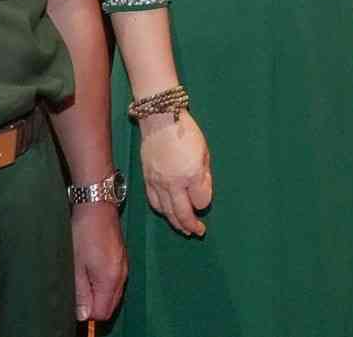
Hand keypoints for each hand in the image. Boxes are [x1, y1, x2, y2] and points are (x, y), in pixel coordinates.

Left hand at [70, 198, 127, 321]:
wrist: (97, 207)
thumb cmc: (83, 234)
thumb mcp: (75, 266)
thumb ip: (80, 293)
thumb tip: (83, 315)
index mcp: (110, 279)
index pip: (102, 312)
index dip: (88, 313)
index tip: (76, 303)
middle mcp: (121, 275)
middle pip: (111, 306)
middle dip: (95, 305)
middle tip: (78, 292)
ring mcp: (124, 266)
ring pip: (114, 294)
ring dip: (99, 294)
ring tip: (83, 278)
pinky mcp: (123, 259)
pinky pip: (116, 281)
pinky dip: (105, 283)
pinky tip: (92, 270)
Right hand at [138, 110, 211, 236]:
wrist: (159, 120)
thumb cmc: (187, 132)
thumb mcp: (204, 151)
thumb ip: (204, 174)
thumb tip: (202, 192)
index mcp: (191, 173)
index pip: (201, 201)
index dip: (204, 203)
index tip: (205, 198)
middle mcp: (173, 182)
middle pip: (182, 212)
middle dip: (192, 225)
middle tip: (199, 232)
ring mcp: (157, 183)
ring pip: (166, 212)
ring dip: (176, 223)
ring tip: (184, 229)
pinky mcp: (147, 180)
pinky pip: (154, 202)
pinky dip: (163, 212)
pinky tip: (168, 214)